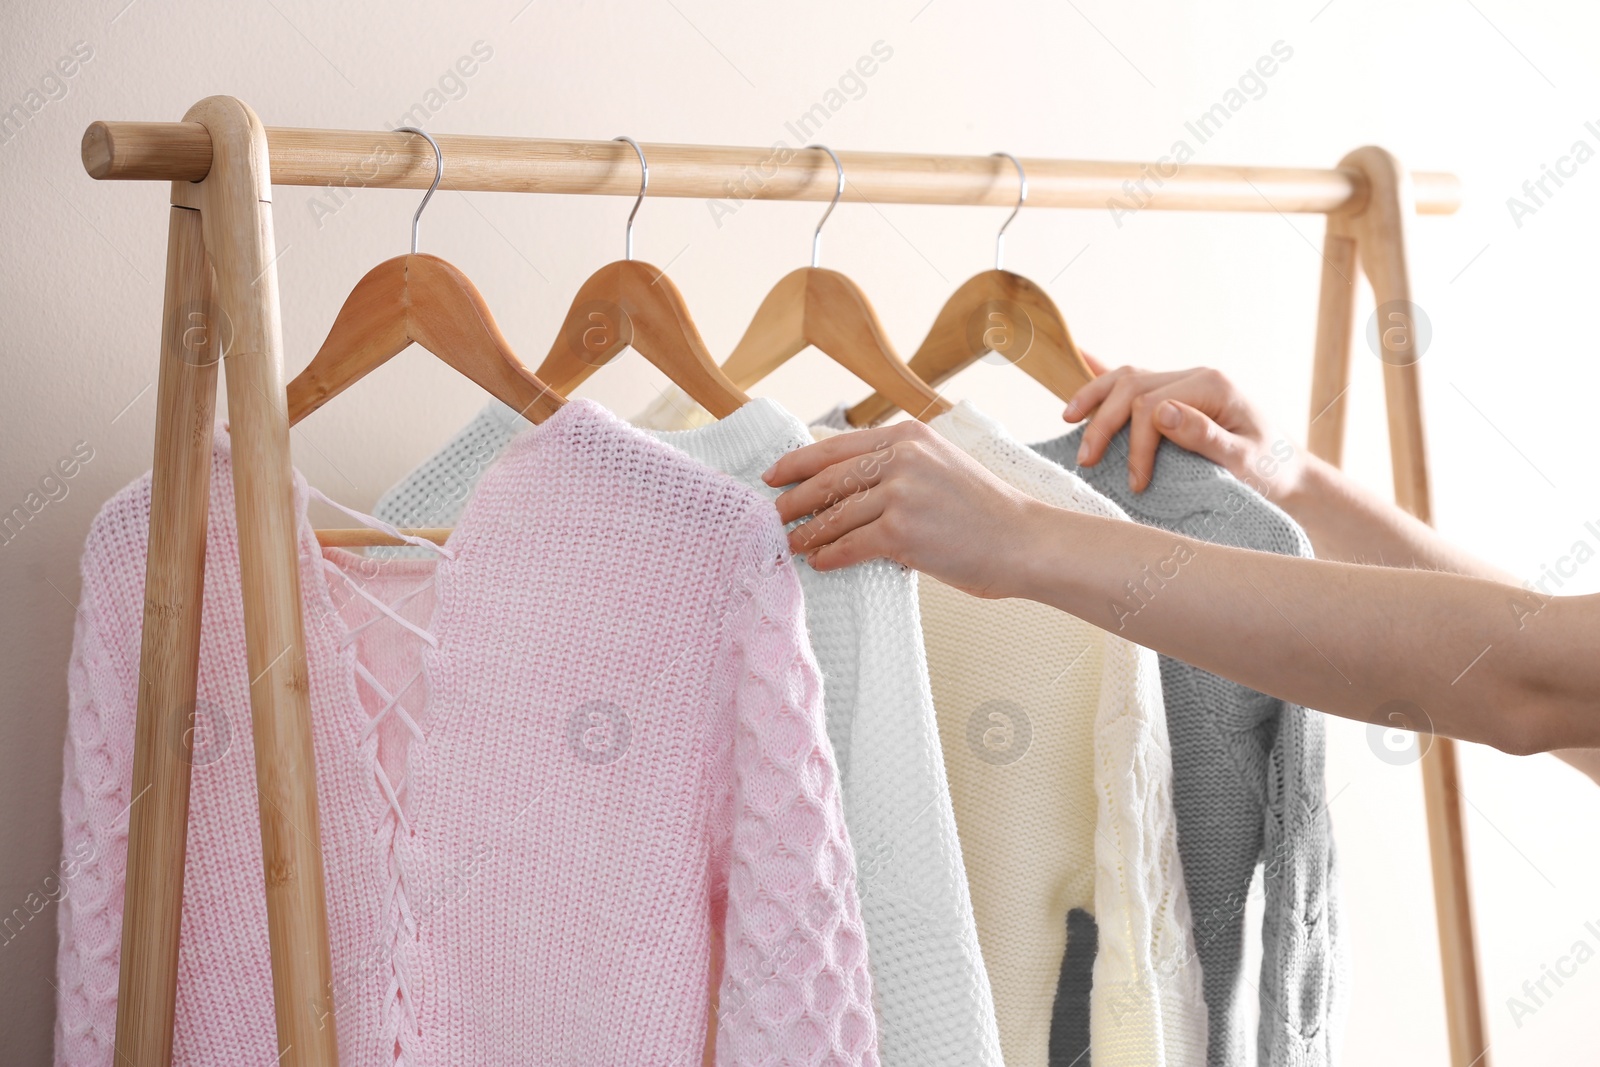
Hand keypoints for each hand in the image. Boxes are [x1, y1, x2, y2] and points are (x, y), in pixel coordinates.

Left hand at [762, 420, 1041, 598]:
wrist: (1023, 540)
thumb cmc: (983, 512)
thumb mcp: (939, 466)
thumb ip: (896, 465)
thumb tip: (844, 484)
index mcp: (908, 435)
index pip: (837, 446)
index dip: (798, 462)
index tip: (775, 475)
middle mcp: (902, 457)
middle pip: (828, 479)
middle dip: (795, 499)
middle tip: (775, 514)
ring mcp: (900, 493)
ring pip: (835, 515)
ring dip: (808, 532)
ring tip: (793, 543)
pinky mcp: (901, 531)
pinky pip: (849, 545)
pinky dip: (830, 556)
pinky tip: (820, 562)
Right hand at [1064, 354, 1306, 501]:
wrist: (1288, 473)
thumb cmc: (1270, 471)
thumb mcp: (1245, 460)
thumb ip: (1205, 436)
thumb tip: (1161, 412)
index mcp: (1211, 385)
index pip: (1152, 407)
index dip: (1137, 445)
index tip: (1136, 482)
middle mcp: (1195, 375)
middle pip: (1132, 387)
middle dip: (1104, 423)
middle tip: (1087, 460)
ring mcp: (1183, 382)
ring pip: (1126, 377)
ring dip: (1094, 396)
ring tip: (1068, 420)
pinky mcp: (1175, 394)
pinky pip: (1134, 380)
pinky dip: (1104, 376)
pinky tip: (1079, 361)